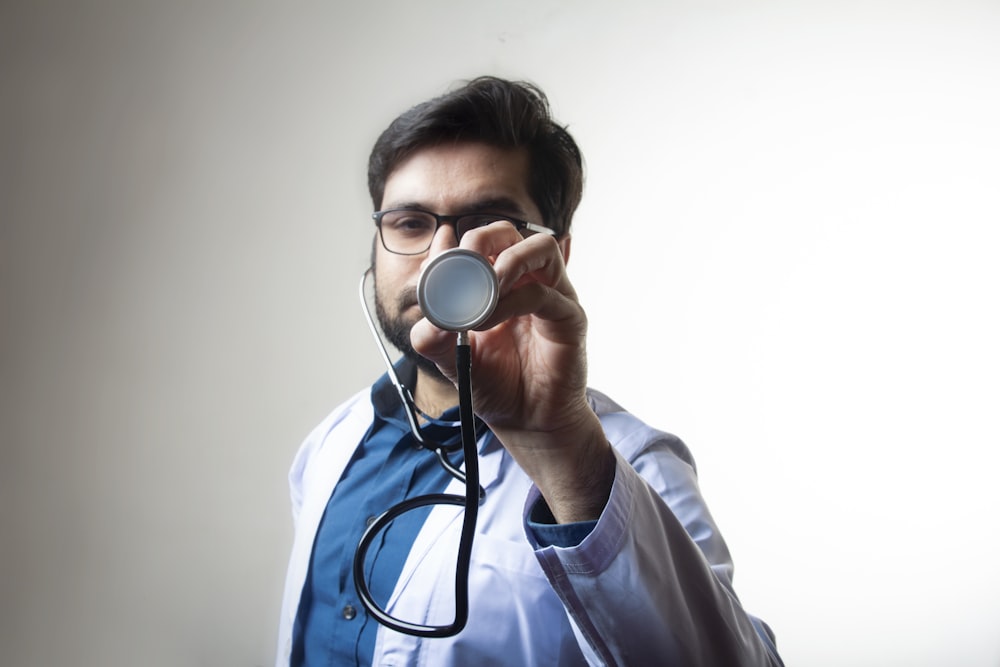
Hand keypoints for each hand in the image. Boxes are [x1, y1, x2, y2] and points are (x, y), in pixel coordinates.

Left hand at [410, 223, 614, 522]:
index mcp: (498, 284)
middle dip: (481, 241)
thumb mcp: (450, 359)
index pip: (479, 243)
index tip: (436, 254)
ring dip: (506, 261)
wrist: (525, 422)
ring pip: (539, 248)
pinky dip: (513, 301)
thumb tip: (425, 315)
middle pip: (510, 232)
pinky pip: (544, 294)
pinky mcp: (569, 318)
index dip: (453, 243)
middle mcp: (527, 282)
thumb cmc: (496, 385)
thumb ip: (432, 335)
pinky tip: (489, 320)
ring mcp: (552, 296)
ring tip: (483, 288)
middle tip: (461, 266)